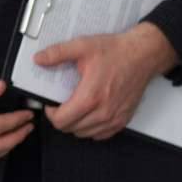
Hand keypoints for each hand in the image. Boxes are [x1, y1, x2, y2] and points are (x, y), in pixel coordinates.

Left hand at [36, 22, 178, 140]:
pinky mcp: (123, 120)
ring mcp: (114, 118)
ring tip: (74, 109)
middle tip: (60, 105)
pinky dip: (91, 129)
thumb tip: (39, 59)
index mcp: (90, 96)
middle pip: (71, 129)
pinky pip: (101, 135)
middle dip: (61, 118)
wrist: (142, 55)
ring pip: (85, 134)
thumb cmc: (116, 52)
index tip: (51, 104)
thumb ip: (57, 53)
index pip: (62, 121)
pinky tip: (89, 115)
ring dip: (75, 124)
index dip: (51, 114)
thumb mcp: (82, 46)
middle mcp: (103, 111)